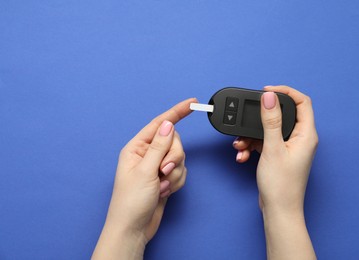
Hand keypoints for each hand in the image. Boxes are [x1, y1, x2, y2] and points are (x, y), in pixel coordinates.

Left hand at [92, 98, 196, 259]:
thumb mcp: (145, 172)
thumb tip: (168, 124)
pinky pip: (181, 172)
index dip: (177, 112)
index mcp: (136, 148)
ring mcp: (157, 167)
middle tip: (163, 171)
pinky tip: (164, 192)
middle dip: (173, 158)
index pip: (159, 124)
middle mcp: (147, 154)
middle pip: (174, 142)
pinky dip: (176, 183)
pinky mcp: (165, 178)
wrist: (134, 229)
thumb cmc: (130, 202)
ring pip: (180, 158)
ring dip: (174, 174)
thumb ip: (159, 147)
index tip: (192, 102)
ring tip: (161, 187)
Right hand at [233, 86, 317, 258]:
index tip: (266, 91)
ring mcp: (289, 147)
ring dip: (252, 135)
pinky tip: (243, 155)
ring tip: (240, 145)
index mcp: (306, 134)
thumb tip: (269, 97)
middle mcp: (300, 139)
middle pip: (282, 115)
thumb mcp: (273, 149)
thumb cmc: (281, 185)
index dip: (285, 92)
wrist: (278, 211)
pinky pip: (265, 142)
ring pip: (270, 130)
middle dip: (261, 118)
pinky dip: (252, 146)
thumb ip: (271, 121)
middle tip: (249, 116)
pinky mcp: (279, 155)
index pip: (302, 102)